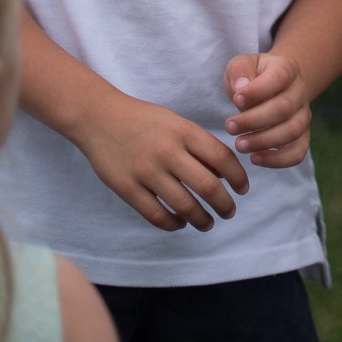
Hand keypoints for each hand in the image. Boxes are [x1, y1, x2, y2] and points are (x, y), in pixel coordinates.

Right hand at [74, 90, 250, 232]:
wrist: (99, 118)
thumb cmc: (144, 120)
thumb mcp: (177, 123)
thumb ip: (200, 146)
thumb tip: (224, 175)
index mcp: (185, 132)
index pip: (222, 158)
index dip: (238, 177)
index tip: (243, 189)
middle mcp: (168, 152)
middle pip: (207, 185)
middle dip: (224, 204)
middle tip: (229, 212)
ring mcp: (146, 171)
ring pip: (183, 205)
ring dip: (200, 218)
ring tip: (207, 223)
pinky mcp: (126, 188)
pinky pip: (155, 214)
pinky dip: (171, 223)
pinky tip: (179, 223)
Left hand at [223, 52, 314, 167]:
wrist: (269, 88)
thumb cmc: (251, 77)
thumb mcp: (241, 65)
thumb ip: (240, 70)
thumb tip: (241, 89)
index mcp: (288, 69)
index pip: (279, 78)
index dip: (258, 91)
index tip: (236, 99)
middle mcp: (301, 91)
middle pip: (284, 108)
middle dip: (254, 120)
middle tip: (230, 127)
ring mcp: (304, 115)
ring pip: (292, 131)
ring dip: (264, 141)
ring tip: (239, 145)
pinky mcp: (302, 136)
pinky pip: (298, 152)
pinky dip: (278, 160)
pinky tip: (255, 158)